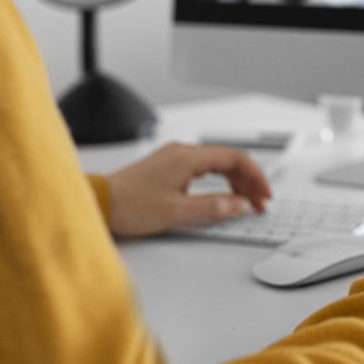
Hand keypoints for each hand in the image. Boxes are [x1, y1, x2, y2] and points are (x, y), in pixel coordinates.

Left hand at [104, 142, 271, 237]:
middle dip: (248, 180)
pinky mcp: (168, 167)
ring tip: (244, 202)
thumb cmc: (129, 206)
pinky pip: (202, 168)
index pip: (234, 157)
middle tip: (258, 202)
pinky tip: (222, 195)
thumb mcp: (177, 212)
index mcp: (187, 157)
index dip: (255, 176)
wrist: (99, 203)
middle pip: (227, 159)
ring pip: (216, 164)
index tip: (264, 194)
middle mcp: (182, 152)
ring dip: (234, 181)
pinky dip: (218, 181)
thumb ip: (213, 206)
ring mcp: (174, 158)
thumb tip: (239, 204)